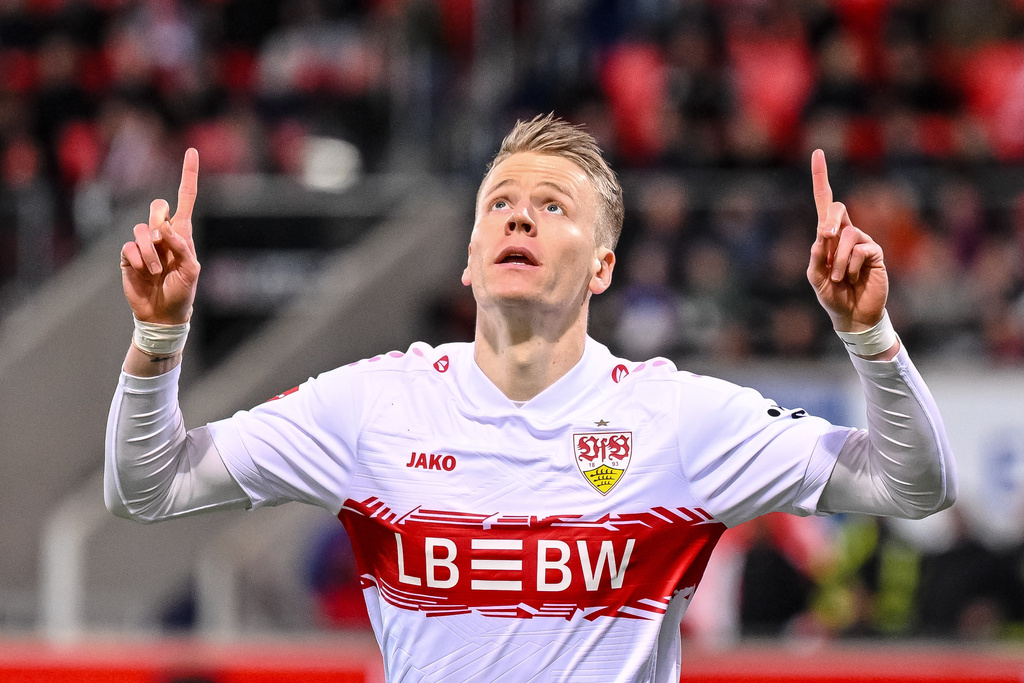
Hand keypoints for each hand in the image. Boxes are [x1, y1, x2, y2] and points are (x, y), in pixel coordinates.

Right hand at [120, 149, 199, 323]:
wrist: (162, 314)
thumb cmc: (182, 293)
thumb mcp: (191, 272)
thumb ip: (182, 248)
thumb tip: (165, 228)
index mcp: (183, 233)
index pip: (185, 198)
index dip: (188, 174)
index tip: (192, 151)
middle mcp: (163, 234)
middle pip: (157, 207)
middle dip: (159, 220)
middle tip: (164, 242)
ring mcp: (144, 244)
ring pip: (141, 229)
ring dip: (150, 252)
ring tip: (156, 271)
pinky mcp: (128, 256)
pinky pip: (128, 246)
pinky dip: (137, 259)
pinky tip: (143, 272)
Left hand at [807, 149, 887, 331]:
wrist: (852, 315)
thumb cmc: (831, 295)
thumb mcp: (815, 277)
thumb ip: (815, 256)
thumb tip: (822, 234)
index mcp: (828, 235)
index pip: (824, 202)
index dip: (821, 178)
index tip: (817, 152)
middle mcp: (846, 232)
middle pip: (837, 209)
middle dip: (829, 221)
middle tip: (825, 237)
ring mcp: (862, 241)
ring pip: (847, 234)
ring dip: (837, 260)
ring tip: (840, 278)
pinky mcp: (875, 253)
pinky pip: (861, 249)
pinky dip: (851, 266)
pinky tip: (853, 278)